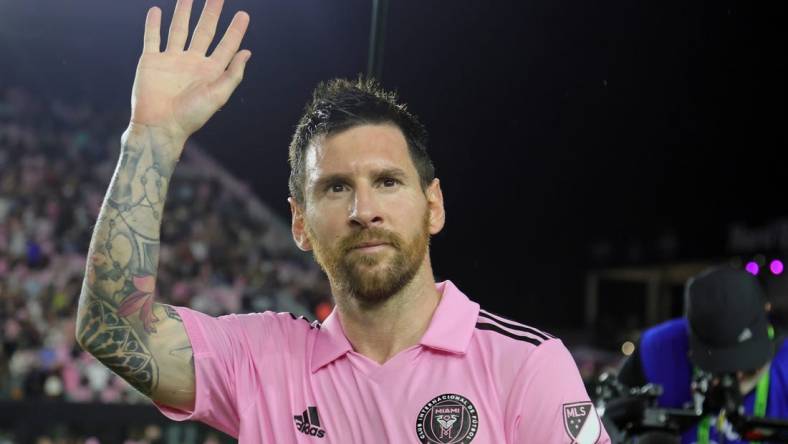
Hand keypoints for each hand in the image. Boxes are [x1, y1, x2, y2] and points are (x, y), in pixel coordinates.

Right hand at [129, 0, 250, 148]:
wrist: (160, 126)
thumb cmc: (191, 116)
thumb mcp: (218, 96)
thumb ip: (233, 74)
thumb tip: (247, 52)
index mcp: (210, 72)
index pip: (226, 46)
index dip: (235, 31)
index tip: (243, 15)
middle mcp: (192, 63)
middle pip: (204, 31)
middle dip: (211, 13)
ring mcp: (171, 60)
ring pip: (178, 29)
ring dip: (183, 12)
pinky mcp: (151, 61)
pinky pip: (152, 38)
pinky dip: (153, 24)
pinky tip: (156, 11)